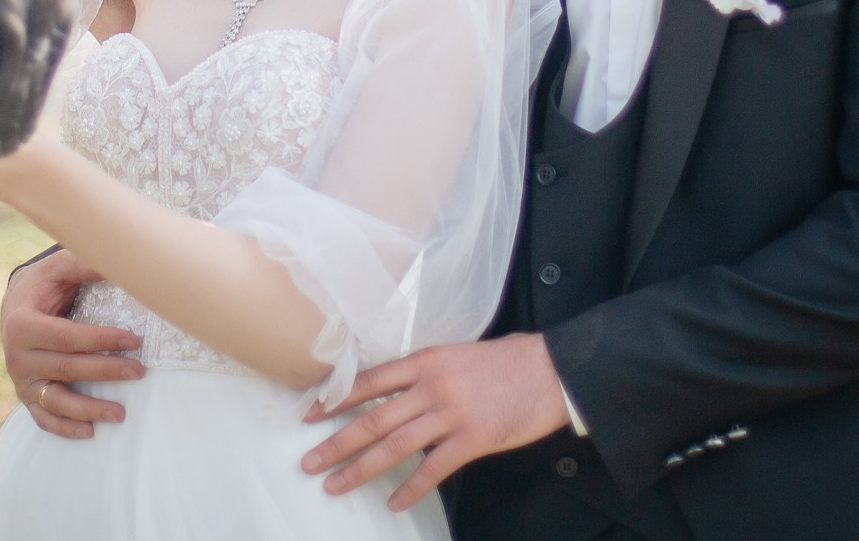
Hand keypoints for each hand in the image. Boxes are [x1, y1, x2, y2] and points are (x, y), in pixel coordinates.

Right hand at [1, 249, 142, 438]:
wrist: (15, 304)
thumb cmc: (45, 284)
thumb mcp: (59, 267)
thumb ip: (85, 264)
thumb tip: (124, 260)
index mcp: (22, 324)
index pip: (67, 337)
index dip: (102, 340)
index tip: (135, 339)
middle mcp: (16, 356)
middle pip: (66, 369)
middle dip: (105, 371)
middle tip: (139, 371)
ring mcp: (20, 380)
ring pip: (55, 401)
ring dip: (88, 410)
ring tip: (120, 414)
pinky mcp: (26, 395)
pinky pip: (43, 418)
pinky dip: (65, 428)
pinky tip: (91, 432)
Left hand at [300, 333, 568, 509]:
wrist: (550, 370)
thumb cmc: (504, 361)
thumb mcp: (455, 355)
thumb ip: (424, 372)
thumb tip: (391, 391)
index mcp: (425, 360)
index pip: (368, 381)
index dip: (336, 400)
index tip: (309, 416)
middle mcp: (431, 386)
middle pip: (372, 419)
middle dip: (336, 443)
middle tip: (308, 463)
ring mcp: (451, 414)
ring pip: (394, 446)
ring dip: (360, 469)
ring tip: (335, 485)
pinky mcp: (472, 440)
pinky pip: (432, 470)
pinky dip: (410, 489)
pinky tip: (393, 502)